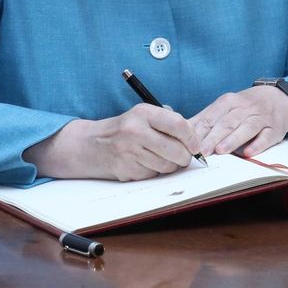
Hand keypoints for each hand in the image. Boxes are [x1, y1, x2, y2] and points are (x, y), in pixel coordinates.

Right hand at [24, 104, 201, 180]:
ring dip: (170, 166)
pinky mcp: (125, 169)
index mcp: (143, 113)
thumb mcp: (142, 115)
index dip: (192, 139)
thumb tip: (195, 141)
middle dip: (185, 157)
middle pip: (176, 150)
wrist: (91, 144)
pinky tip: (146, 163)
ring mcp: (129, 151)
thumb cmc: (124, 129)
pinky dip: (154, 172)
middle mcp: (135, 131)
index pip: (178, 125)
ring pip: (166, 166)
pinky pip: (152, 175)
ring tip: (162, 158)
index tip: (196, 146)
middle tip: (184, 157)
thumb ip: (167, 122)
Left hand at [190, 86, 287, 157]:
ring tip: (221, 151)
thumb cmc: (246, 106)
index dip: (200, 130)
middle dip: (213, 137)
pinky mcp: (274, 128)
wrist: (278, 98)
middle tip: (201, 151)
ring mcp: (260, 117)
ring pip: (246, 127)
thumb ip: (206, 119)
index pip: (211, 116)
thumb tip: (181, 132)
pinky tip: (249, 152)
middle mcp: (244, 108)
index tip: (188, 144)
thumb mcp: (226, 106)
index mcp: (228, 102)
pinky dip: (258, 144)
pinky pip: (266, 136)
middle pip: (227, 122)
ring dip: (233, 139)